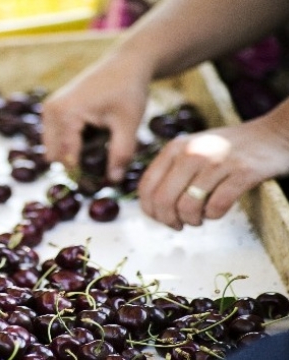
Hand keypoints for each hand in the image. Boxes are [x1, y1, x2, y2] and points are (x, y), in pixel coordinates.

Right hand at [41, 55, 150, 181]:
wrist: (126, 64)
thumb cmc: (128, 90)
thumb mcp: (128, 124)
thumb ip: (121, 153)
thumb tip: (114, 181)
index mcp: (65, 114)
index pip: (66, 158)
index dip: (82, 174)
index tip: (100, 183)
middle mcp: (50, 111)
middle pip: (54, 156)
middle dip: (75, 165)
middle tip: (102, 165)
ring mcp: (48, 109)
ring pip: (52, 149)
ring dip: (72, 154)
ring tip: (99, 147)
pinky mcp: (52, 109)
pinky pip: (55, 138)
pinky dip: (70, 143)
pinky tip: (92, 136)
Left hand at [138, 113, 288, 229]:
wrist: (272, 134)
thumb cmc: (227, 150)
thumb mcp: (191, 150)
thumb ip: (170, 171)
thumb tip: (151, 206)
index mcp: (174, 148)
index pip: (146, 187)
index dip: (150, 210)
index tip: (161, 218)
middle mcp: (192, 152)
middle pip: (163, 200)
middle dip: (168, 220)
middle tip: (179, 224)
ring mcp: (217, 161)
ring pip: (187, 206)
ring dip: (192, 220)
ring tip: (200, 218)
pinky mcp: (242, 173)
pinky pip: (216, 206)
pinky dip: (213, 216)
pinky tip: (216, 211)